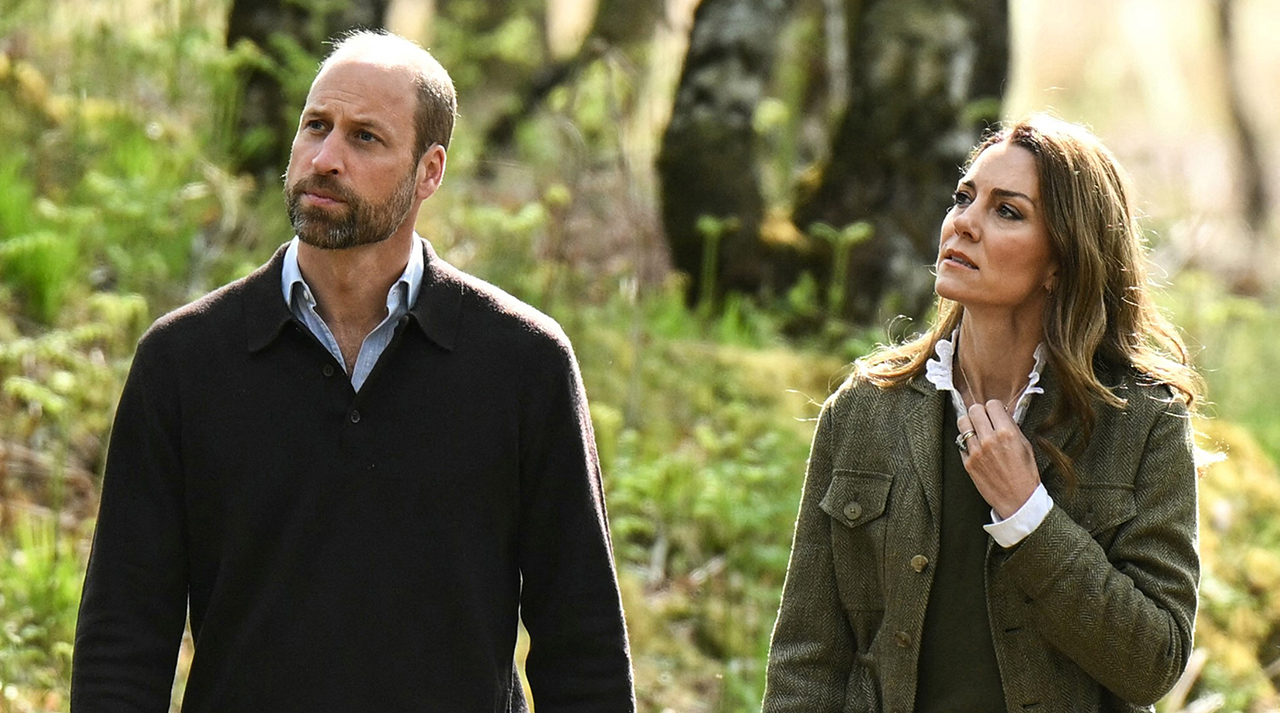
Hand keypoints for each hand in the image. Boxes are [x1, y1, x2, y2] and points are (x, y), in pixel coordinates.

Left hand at [957, 400, 1041, 518]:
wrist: (1018, 500)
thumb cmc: (1025, 475)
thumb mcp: (1025, 446)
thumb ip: (1012, 428)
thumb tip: (1002, 414)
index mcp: (1007, 433)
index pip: (992, 405)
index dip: (994, 408)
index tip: (996, 412)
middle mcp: (989, 440)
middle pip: (974, 410)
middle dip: (980, 412)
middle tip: (985, 419)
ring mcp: (976, 451)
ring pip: (962, 423)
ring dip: (969, 423)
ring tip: (976, 430)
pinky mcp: (967, 462)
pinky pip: (960, 442)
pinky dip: (966, 441)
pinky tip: (975, 446)